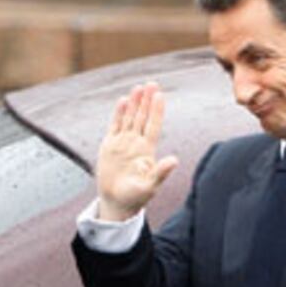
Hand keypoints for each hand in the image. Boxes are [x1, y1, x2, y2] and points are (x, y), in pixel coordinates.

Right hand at [96, 82, 178, 220]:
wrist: (117, 202)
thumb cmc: (136, 197)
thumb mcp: (150, 186)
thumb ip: (161, 172)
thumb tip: (175, 160)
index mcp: (147, 150)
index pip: (153, 125)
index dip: (156, 110)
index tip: (159, 95)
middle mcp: (136, 143)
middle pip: (142, 117)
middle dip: (147, 101)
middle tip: (152, 83)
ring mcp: (123, 143)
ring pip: (130, 118)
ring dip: (134, 103)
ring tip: (138, 87)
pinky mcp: (110, 145)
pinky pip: (115, 125)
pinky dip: (119, 114)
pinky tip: (123, 101)